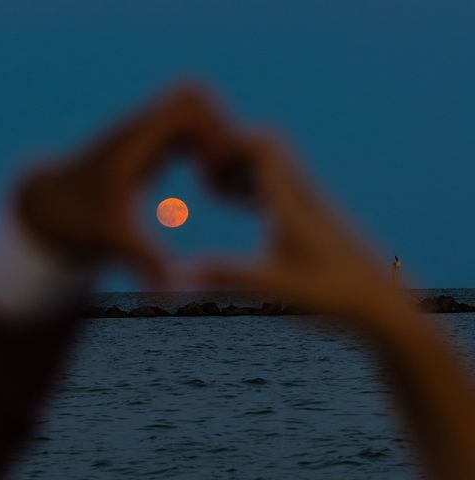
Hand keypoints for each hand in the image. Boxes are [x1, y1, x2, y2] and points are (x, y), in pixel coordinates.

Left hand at [13, 86, 229, 286]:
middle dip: (221, 130)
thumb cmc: (78, 221)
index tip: (213, 175)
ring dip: (214, 137)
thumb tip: (169, 294)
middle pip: (195, 96)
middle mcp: (142, 129)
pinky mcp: (150, 146)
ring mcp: (146, 134)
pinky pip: (186, 127)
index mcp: (136, 142)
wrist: (50, 207)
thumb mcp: (113, 242)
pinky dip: (205, 146)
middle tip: (222, 175)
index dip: (214, 134)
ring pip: (193, 108)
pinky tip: (208, 183)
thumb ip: (144, 263)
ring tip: (218, 181)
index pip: (188, 105)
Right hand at [197, 131, 411, 330]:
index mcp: (292, 202)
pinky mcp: (313, 219)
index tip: (198, 160)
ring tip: (211, 191)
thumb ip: (226, 274)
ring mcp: (310, 206)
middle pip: (267, 148)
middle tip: (199, 172)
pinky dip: (253, 186)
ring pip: (273, 167)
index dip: (228, 143)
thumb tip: (179, 273)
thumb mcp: (272, 285)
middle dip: (229, 152)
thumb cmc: (332, 297)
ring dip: (241, 169)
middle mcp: (303, 196)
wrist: (384, 307)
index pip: (262, 146)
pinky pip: (279, 186)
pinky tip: (238, 205)